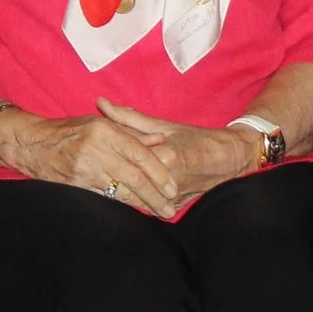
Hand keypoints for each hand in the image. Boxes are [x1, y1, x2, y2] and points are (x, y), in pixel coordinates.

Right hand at [0, 104, 180, 217]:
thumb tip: (160, 141)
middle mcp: (95, 149)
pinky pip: (104, 198)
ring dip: (142, 204)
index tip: (173, 189)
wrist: (30, 143)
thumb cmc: (68, 130)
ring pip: (120, 191)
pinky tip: (134, 211)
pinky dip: (121, 206)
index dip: (159, 173)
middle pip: (133, 177)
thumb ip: (131, 132)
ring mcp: (84, 169)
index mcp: (104, 130)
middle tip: (170, 208)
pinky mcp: (75, 185)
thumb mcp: (100, 123)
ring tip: (158, 213)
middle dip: (155, 196)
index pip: (140, 154)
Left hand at [95, 99, 257, 211]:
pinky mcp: (178, 207)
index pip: (128, 160)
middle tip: (81, 178)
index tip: (84, 156)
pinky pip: (150, 208)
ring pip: (138, 200)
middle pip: (130, 184)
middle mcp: (170, 178)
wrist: (230, 159)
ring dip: (117, 196)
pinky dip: (135, 205)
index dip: (104, 159)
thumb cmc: (196, 138)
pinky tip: (116, 202)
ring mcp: (174, 196)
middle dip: (106, 181)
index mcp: (166, 155)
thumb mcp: (164, 125)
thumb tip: (101, 103)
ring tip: (95, 191)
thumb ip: (129, 118)